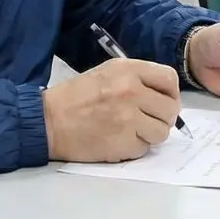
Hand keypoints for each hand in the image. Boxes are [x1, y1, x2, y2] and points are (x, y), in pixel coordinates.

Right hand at [42, 58, 181, 162]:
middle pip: (170, 109)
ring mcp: (129, 118)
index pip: (169, 79)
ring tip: (132, 131)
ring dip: (150, 134)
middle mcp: (132, 91)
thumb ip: (136, 78)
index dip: (170, 93)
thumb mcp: (106, 73)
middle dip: (163, 117)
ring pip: (161, 132)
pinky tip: (120, 140)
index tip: (163, 101)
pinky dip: (136, 147)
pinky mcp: (123, 142)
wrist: (49, 121)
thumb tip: (163, 95)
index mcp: (128, 70)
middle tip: (148, 120)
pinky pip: (145, 148)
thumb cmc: (76, 96)